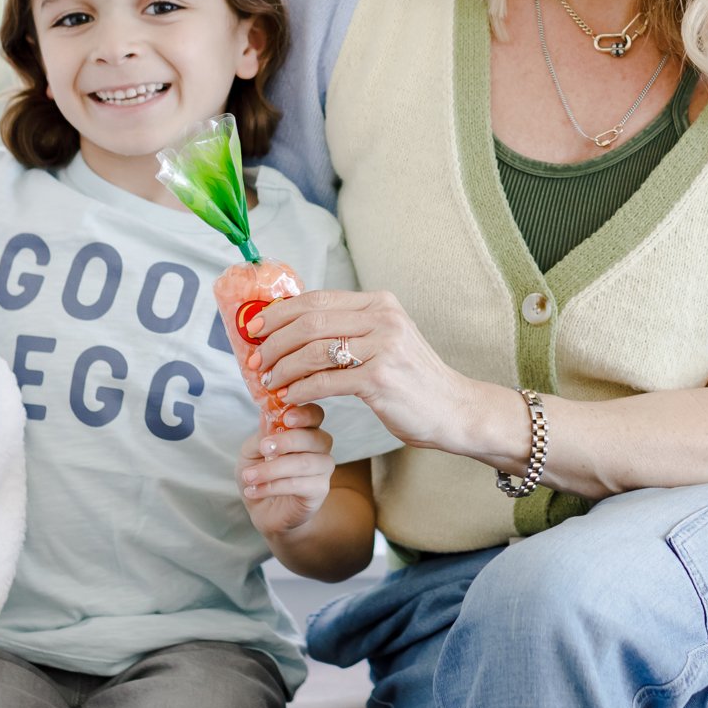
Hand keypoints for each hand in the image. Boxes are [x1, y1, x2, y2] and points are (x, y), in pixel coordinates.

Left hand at [240, 402, 335, 537]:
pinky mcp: (319, 491)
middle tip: (263, 447)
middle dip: (287, 441)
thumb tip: (266, 413)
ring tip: (249, 476)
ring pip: (306, 463)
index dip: (304, 414)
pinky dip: (274, 486)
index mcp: (304, 430)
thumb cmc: (260, 474)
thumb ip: (262, 434)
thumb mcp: (252, 451)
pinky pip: (300, 485)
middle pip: (314, 437)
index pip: (315, 414)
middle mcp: (319, 447)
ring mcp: (322, 469)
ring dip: (273, 469)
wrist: (261, 509)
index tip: (286, 418)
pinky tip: (254, 490)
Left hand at [250, 290, 485, 456]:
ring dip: (283, 369)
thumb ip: (350, 327)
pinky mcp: (380, 380)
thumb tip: (293, 325)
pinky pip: (326, 382)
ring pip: (313, 351)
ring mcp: (384, 347)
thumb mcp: (386, 338)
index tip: (254, 329)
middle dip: (274, 342)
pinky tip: (290, 398)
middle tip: (256, 361)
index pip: (317, 299)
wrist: (453, 408)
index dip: (279, 313)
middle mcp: (383, 318)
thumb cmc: (411, 378)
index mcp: (380, 303)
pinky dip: (301, 390)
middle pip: (309, 322)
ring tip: (269, 382)